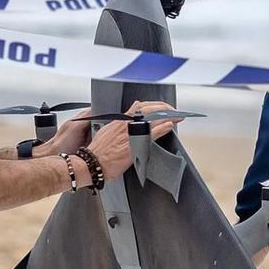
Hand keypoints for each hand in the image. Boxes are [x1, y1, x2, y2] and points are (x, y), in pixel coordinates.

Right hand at [40, 99, 174, 157]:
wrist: (91, 163)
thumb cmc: (98, 151)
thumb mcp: (107, 130)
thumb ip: (121, 120)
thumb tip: (131, 110)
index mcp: (120, 120)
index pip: (141, 106)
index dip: (154, 105)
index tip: (162, 107)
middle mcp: (126, 123)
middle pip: (150, 109)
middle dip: (164, 108)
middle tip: (173, 111)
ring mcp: (131, 133)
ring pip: (153, 119)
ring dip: (168, 116)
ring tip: (177, 116)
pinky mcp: (134, 144)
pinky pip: (152, 132)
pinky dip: (163, 128)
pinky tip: (170, 126)